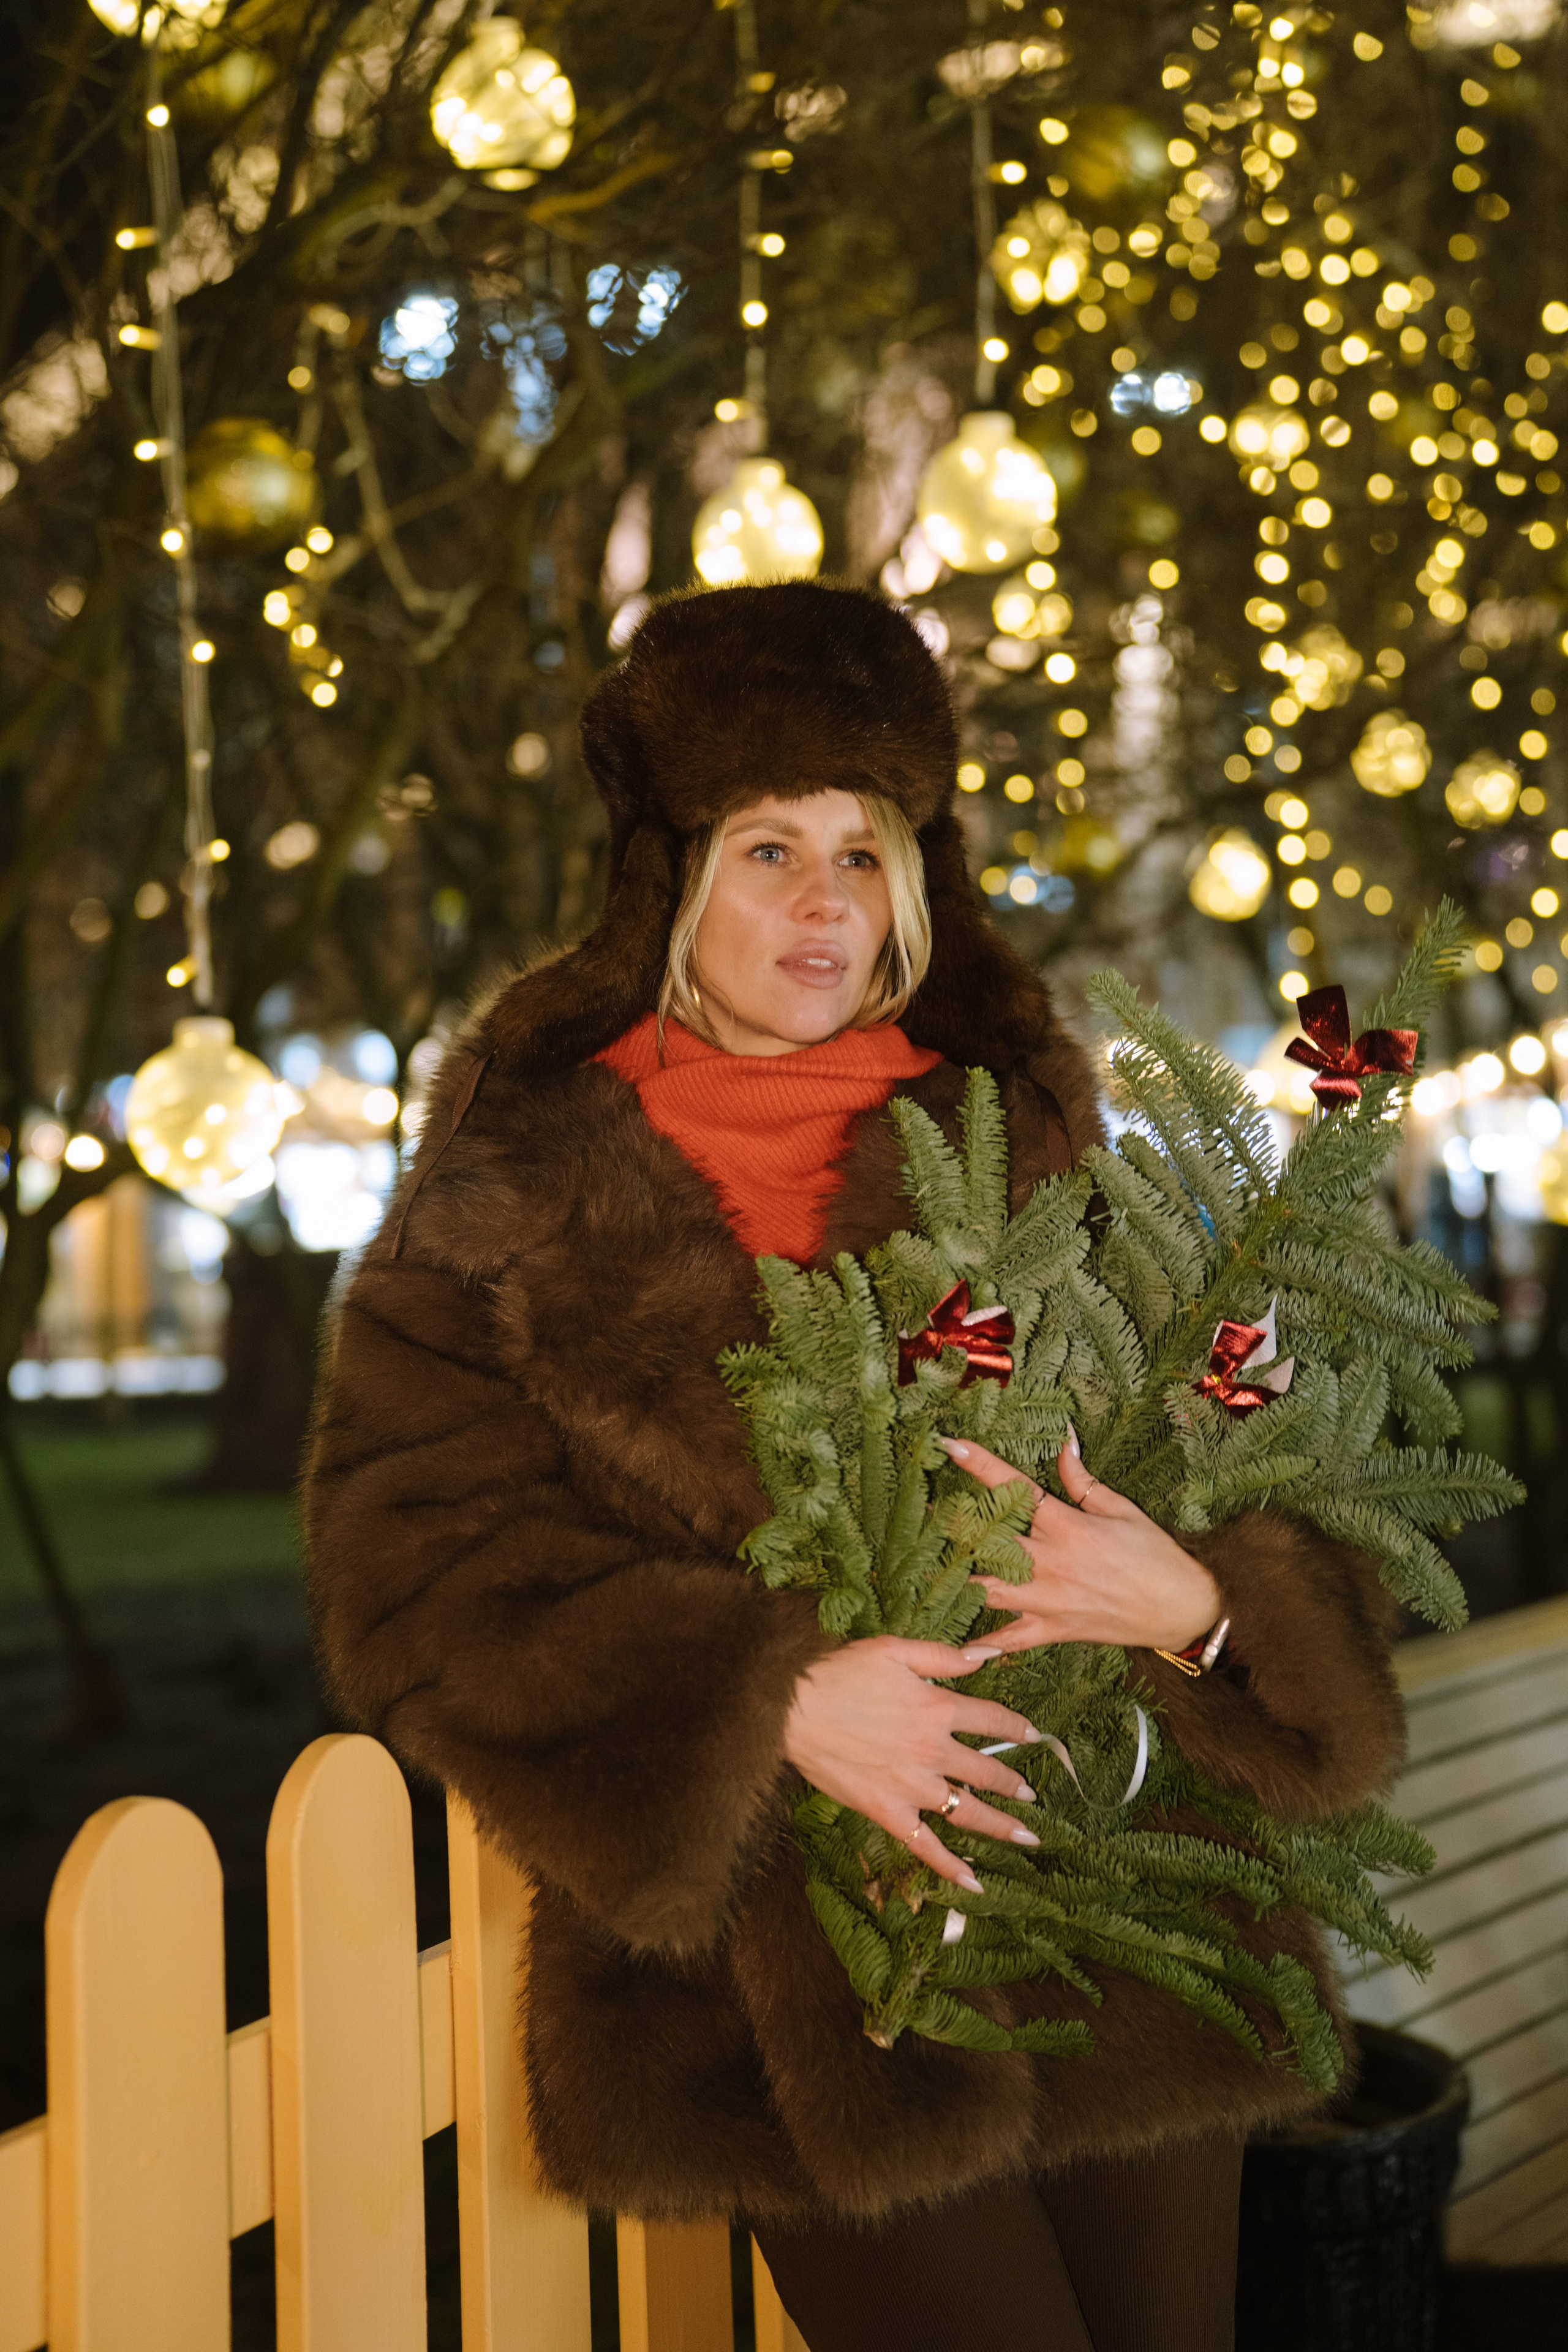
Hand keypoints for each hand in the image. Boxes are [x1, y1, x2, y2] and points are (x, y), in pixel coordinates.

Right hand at [782, 1636, 1046, 1891]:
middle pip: (986, 1771)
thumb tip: (989, 1654)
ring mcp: (912, 1787)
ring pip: (967, 1812)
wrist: (794, 1708)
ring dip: (1000, 1825)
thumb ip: (945, 1656)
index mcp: (938, 1709)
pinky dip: (950, 1866)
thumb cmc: (840, 1672)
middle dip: (1013, 1783)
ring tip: (1025, 1836)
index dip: (1016, 1728)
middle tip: (1031, 1795)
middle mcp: (933, 1751)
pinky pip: (926, 1845)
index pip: (992, 1720)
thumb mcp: (895, 1650)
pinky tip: (974, 1884)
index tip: (1033, 1736)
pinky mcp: (888, 1812)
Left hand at [942, 1434, 1221, 1654]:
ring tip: (926, 1570)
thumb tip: (1063, 1442)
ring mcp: (1047, 1600)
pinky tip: (956, 1648)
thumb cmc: (1156, 1556)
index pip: (1015, 1488)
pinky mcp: (1053, 1630)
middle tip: (924, 1514)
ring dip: (957, 1580)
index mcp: (1066, 1526)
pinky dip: (984, 1645)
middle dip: (953, 1526)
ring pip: (986, 1591)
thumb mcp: (1121, 1509)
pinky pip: (1010, 1641)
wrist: (1183, 1609)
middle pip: (987, 1541)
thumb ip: (1082, 1480)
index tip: (951, 1446)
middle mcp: (1049, 1563)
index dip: (980, 1464)